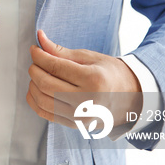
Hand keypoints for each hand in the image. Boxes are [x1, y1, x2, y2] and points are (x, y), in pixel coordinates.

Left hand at [26, 30, 141, 129]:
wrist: (132, 97)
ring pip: (42, 100)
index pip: (55, 66)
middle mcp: (86, 101)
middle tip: (36, 62)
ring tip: (38, 75)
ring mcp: (80, 116)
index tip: (34, 49)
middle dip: (34, 70)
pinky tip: (37, 90)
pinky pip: (46, 114)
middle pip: (45, 84)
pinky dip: (35, 101)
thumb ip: (61, 51)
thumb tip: (39, 39)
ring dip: (33, 85)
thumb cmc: (110, 74)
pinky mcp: (75, 125)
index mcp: (93, 79)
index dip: (39, 56)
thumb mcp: (89, 57)